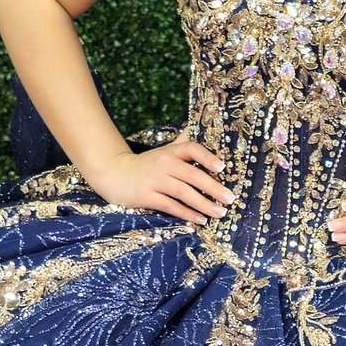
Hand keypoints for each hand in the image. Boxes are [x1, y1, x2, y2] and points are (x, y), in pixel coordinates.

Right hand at [83, 131, 230, 225]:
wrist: (115, 174)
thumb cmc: (148, 164)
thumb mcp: (165, 150)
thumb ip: (184, 142)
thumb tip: (202, 126)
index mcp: (171, 151)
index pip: (191, 148)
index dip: (207, 157)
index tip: (222, 167)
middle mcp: (163, 163)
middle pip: (191, 174)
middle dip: (213, 187)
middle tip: (230, 198)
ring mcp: (154, 180)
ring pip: (183, 192)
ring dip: (203, 204)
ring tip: (219, 213)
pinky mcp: (146, 196)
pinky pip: (170, 206)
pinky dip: (186, 214)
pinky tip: (200, 220)